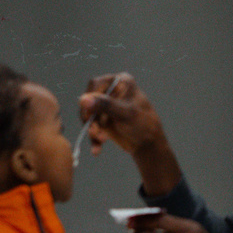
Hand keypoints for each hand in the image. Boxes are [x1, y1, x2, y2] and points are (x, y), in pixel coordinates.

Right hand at [79, 73, 180, 194]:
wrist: (149, 144)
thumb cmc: (143, 124)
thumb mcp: (125, 113)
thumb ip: (105, 105)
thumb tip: (83, 99)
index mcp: (121, 82)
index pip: (96, 84)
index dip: (90, 97)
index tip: (89, 112)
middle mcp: (112, 91)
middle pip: (88, 100)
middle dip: (90, 118)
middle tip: (94, 131)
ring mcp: (106, 106)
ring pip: (88, 115)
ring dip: (92, 130)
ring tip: (101, 140)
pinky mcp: (103, 120)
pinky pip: (91, 126)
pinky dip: (93, 138)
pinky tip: (97, 150)